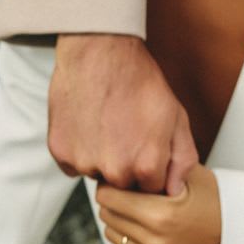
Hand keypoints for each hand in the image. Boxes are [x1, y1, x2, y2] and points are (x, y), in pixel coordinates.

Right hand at [49, 35, 197, 195]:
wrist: (101, 53)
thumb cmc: (140, 81)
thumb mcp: (176, 117)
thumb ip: (182, 159)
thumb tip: (174, 190)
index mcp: (146, 166)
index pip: (152, 190)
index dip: (151, 170)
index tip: (147, 149)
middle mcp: (114, 171)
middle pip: (123, 186)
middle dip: (127, 167)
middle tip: (126, 133)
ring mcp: (85, 163)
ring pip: (97, 174)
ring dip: (102, 159)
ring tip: (107, 125)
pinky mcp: (61, 153)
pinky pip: (73, 165)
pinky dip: (80, 150)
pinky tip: (88, 124)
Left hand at [96, 164, 220, 243]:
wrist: (239, 235)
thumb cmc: (214, 200)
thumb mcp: (189, 175)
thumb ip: (155, 168)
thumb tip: (120, 165)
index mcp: (160, 215)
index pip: (108, 198)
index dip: (110, 185)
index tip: (120, 180)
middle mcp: (156, 242)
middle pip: (107, 216)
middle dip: (114, 202)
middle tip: (129, 193)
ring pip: (114, 236)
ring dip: (121, 221)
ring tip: (139, 211)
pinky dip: (133, 240)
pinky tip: (149, 230)